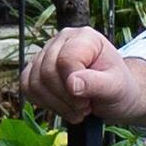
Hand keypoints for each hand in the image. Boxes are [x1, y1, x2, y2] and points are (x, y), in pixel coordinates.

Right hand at [20, 26, 145, 127]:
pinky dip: (43, 103)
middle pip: (47, 72)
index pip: (66, 60)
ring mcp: (46, 53)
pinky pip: (27, 87)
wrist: (113, 95)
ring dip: (55, 104)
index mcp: (85, 37)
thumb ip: (96, 84)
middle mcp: (63, 39)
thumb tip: (72, 83)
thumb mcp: (115, 87)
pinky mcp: (36, 68)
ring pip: (34, 82)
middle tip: (84, 108)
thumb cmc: (118, 87)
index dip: (73, 86)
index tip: (88, 101)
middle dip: (65, 98)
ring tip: (76, 109)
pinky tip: (62, 106)